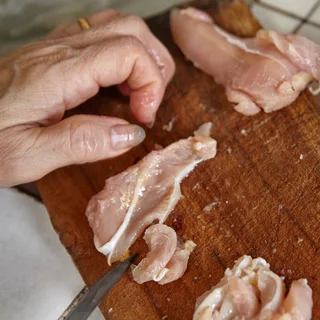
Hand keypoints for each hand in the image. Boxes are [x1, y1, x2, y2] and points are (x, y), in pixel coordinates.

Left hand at [0, 9, 175, 186]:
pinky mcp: (49, 54)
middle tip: (148, 104)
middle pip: (129, 28)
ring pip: (115, 25)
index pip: (128, 52)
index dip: (150, 84)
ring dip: (140, 56)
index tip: (142, 119)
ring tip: (137, 94)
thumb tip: (131, 133)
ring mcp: (52, 48)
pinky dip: (120, 55)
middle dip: (154, 65)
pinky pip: (96, 35)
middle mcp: (57, 51)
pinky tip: (114, 85)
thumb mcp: (26, 157)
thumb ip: (82, 143)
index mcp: (57, 74)